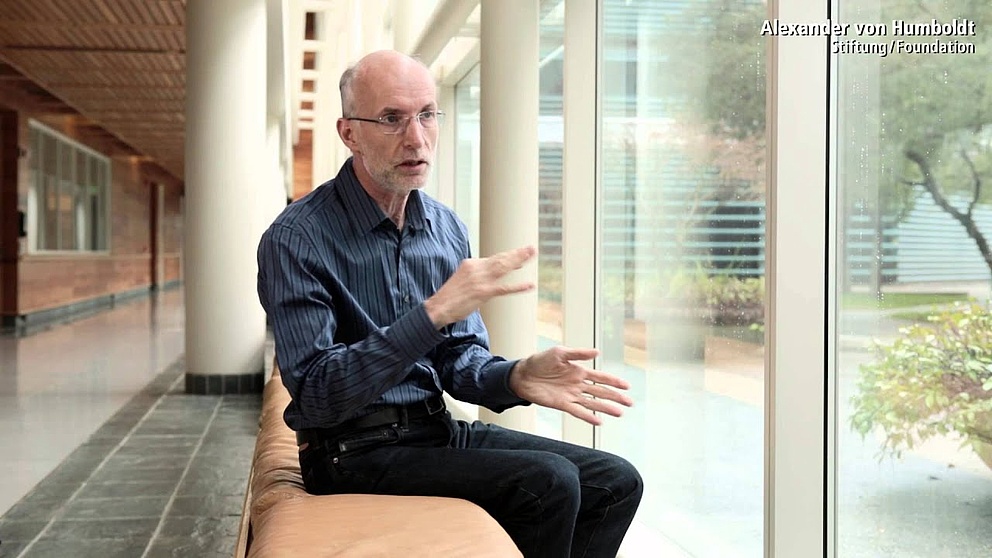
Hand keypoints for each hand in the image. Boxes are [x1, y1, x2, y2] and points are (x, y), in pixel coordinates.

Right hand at [424, 245, 535, 327]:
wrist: (438, 306)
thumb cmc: (450, 296)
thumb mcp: (462, 278)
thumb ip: (475, 274)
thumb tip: (488, 276)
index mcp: (471, 264)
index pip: (494, 259)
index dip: (509, 257)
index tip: (520, 255)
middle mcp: (477, 269)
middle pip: (501, 259)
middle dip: (517, 253)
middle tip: (531, 248)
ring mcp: (481, 280)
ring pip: (504, 268)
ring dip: (520, 260)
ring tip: (532, 255)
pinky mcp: (483, 292)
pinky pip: (504, 288)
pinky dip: (518, 287)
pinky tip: (529, 285)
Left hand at [508, 346, 632, 425]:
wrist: (522, 375)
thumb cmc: (540, 361)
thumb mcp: (560, 353)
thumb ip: (579, 354)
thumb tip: (597, 352)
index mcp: (579, 371)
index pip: (600, 377)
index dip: (614, 382)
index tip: (627, 386)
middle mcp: (578, 385)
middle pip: (601, 392)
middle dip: (615, 397)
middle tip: (630, 402)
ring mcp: (571, 395)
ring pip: (592, 403)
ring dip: (606, 408)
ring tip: (620, 413)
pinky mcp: (562, 404)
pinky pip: (578, 411)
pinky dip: (588, 417)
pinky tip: (599, 422)